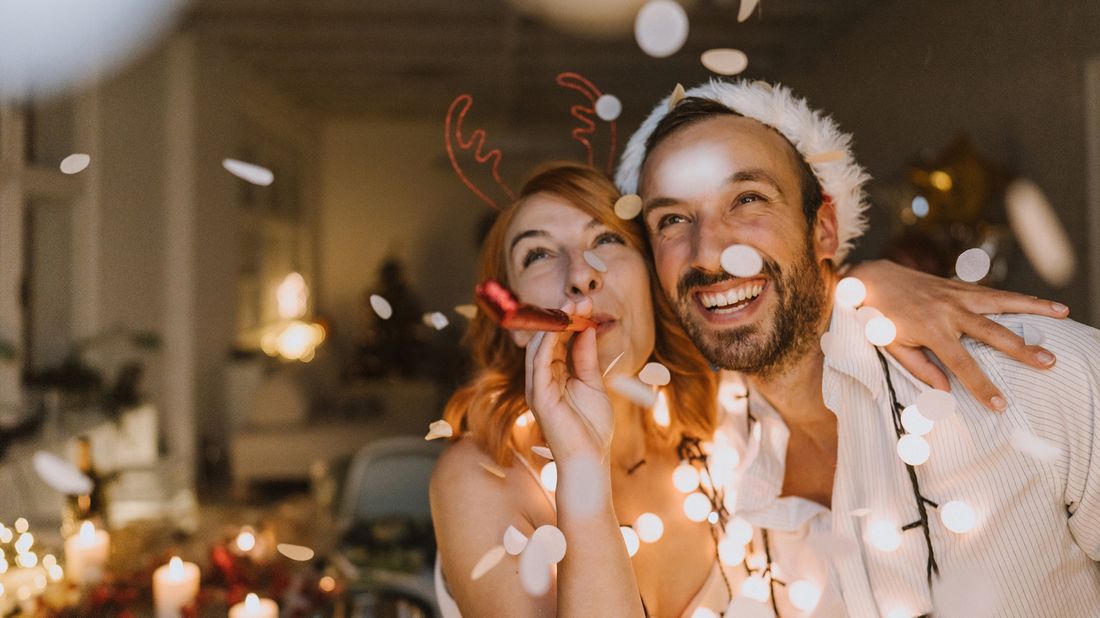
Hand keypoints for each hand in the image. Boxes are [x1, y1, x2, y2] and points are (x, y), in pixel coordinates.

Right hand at [524, 298, 612, 462]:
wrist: (589, 459)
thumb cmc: (591, 427)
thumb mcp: (593, 384)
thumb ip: (586, 357)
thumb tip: (587, 329)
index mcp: (553, 376)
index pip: (557, 341)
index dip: (570, 321)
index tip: (586, 304)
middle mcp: (541, 379)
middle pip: (546, 339)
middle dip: (563, 318)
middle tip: (581, 299)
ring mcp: (537, 387)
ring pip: (540, 346)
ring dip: (556, 325)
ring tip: (574, 307)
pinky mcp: (538, 396)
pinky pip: (539, 363)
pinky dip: (549, 342)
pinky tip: (562, 327)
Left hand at [849, 260, 1068, 410]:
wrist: (874, 279)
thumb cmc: (880, 318)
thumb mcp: (891, 346)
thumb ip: (919, 368)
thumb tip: (945, 391)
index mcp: (931, 330)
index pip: (961, 364)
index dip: (981, 386)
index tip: (1000, 405)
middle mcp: (949, 310)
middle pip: (992, 332)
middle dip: (1021, 348)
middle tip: (1049, 362)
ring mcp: (957, 295)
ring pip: (1002, 302)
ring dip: (1034, 308)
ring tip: (1064, 314)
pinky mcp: (961, 286)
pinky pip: (994, 294)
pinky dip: (1019, 298)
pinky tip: (1042, 304)